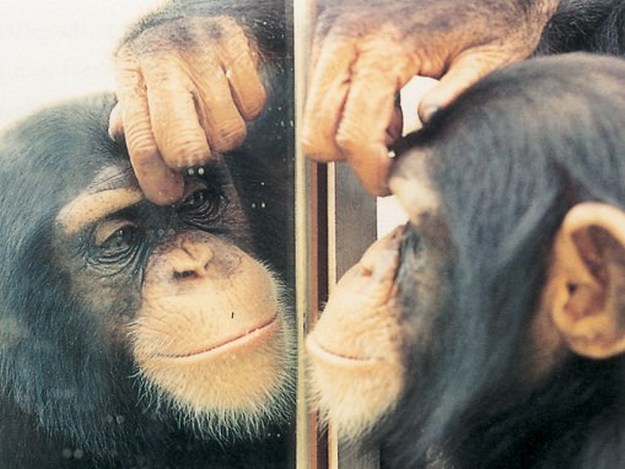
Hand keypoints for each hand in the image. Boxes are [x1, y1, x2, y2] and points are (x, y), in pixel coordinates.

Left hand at [110, 16, 266, 203]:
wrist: (206, 13)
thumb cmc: (171, 61)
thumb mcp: (142, 83)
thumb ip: (134, 116)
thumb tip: (123, 138)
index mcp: (133, 73)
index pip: (141, 142)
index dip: (156, 179)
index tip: (170, 195)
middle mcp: (163, 60)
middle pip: (183, 144)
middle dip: (195, 159)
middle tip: (200, 151)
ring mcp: (201, 52)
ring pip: (227, 132)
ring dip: (226, 135)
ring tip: (216, 115)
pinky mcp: (236, 46)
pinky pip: (254, 106)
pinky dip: (249, 109)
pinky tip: (235, 95)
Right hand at [302, 0, 557, 194]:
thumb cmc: (491, 7)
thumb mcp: (491, 55)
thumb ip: (458, 93)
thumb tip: (426, 122)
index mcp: (386, 48)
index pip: (353, 135)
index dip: (369, 171)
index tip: (388, 182)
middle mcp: (346, 37)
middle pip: (317, 129)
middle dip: (348, 155)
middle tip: (390, 149)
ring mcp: (331, 30)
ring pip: (312, 110)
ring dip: (345, 128)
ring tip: (391, 115)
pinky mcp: (327, 28)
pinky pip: (317, 87)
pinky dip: (342, 105)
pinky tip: (381, 95)